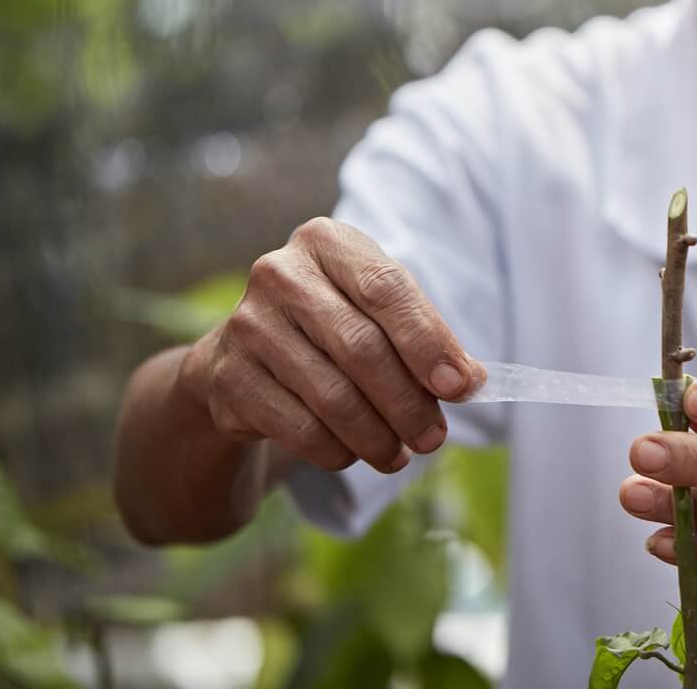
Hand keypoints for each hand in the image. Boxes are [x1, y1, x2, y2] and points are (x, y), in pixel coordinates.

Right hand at [180, 218, 484, 474]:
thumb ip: (424, 337)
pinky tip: (356, 455)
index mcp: (327, 241)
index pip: (387, 290)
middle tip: (435, 436)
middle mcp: (280, 274)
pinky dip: (337, 449)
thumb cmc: (333, 324)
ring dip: (376, 435)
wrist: (244, 354)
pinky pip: (299, 427)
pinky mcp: (228, 378)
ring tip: (401, 454)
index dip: (428, 342)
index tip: (460, 386)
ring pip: (332, 395)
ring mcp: (247, 325)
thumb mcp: (378, 311)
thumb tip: (468, 380)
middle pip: (361, 347)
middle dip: (408, 402)